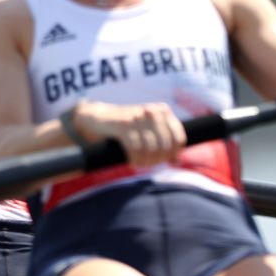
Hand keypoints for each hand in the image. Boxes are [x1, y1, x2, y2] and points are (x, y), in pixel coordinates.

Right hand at [69, 101, 185, 168]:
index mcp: (162, 111)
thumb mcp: (146, 130)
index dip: (172, 153)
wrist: (96, 119)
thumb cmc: (124, 128)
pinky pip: (136, 148)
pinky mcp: (123, 125)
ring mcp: (137, 117)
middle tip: (146, 164)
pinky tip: (131, 161)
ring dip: (145, 161)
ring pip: (151, 148)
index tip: (162, 160)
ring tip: (138, 163)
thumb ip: (162, 141)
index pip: (178, 138)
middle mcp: (152, 112)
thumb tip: (177, 160)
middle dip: (157, 159)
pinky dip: (135, 159)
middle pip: (165, 145)